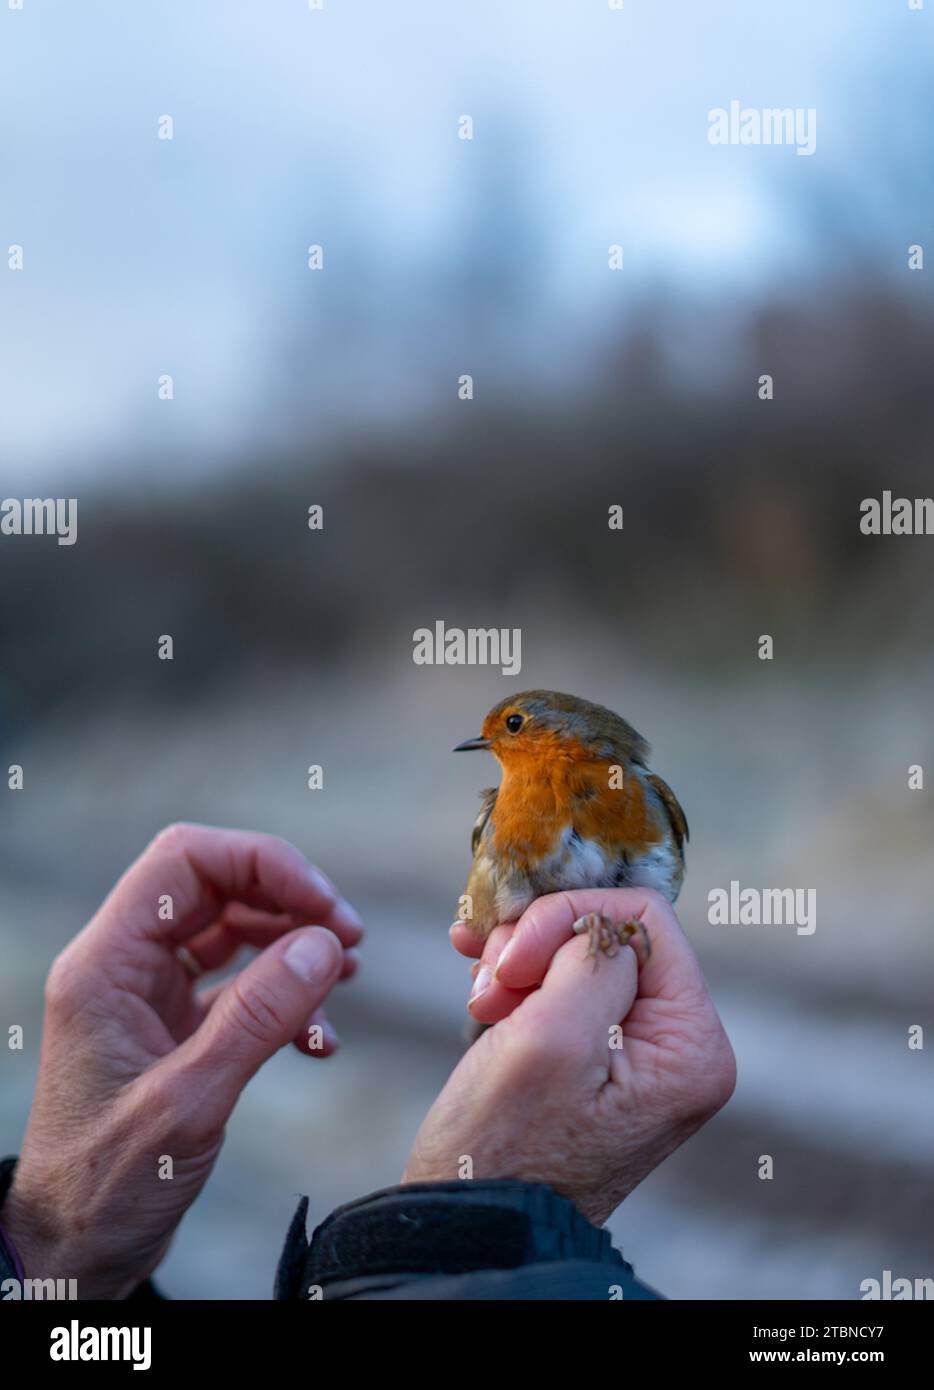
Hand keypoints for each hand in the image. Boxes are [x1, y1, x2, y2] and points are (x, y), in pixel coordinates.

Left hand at [2, 823, 362, 1298]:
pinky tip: (318, 1042)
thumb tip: (324, 944)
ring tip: (346, 976)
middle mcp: (126, 967)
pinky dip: (287, 1001)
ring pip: (234, 933)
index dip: (261, 862)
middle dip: (289, 903)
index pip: (185, 861)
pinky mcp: (177, 1031)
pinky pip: (242, 988)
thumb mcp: (189, 1100)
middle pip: (217, 888)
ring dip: (295, 947)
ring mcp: (152, 997)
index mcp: (106, 963)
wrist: (75, 1254)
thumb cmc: (106, 1184)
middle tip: (349, 939)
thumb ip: (258, 1017)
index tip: (324, 903)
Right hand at [403, 889, 734, 1225]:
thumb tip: (602, 924)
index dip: (568, 920)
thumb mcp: (552, 1041)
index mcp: (692, 1045)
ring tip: (480, 999)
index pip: (644, 920)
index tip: (510, 962)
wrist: (472, 1226)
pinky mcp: (597, 1056)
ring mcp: (638, 1052)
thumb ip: (591, 961)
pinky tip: (481, 995)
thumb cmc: (507, 1148)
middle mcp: (678, 1045)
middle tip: (489, 981)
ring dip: (521, 961)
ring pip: (580, 953)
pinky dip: (520, 980)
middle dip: (540, 943)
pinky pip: (565, 984)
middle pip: (612, 933)